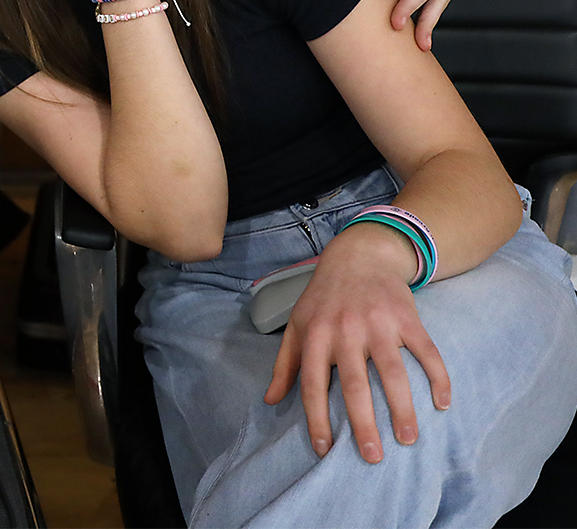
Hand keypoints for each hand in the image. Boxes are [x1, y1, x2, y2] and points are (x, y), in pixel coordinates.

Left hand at [264, 223, 449, 462]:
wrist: (358, 256)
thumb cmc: (323, 299)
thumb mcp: (297, 325)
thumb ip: (285, 364)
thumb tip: (270, 400)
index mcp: (315, 336)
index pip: (312, 383)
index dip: (317, 418)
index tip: (325, 450)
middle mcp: (345, 331)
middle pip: (353, 384)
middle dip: (363, 423)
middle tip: (371, 456)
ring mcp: (378, 324)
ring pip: (392, 373)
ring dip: (402, 408)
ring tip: (408, 439)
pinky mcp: (406, 318)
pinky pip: (426, 352)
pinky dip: (437, 377)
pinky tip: (442, 404)